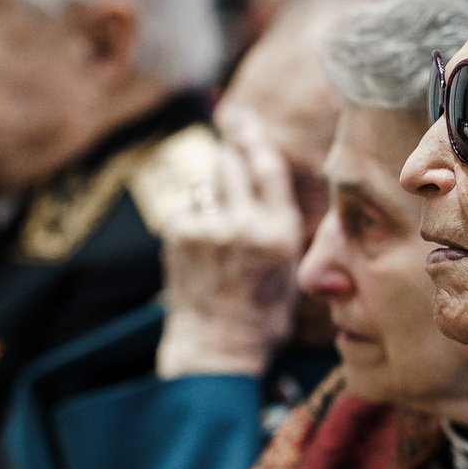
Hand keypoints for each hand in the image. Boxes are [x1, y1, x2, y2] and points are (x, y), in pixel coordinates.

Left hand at [155, 108, 302, 379]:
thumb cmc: (259, 313)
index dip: (254, 137)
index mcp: (279, 232)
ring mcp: (207, 228)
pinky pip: (189, 205)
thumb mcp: (288, 267)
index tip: (244, 120)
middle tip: (230, 162)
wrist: (214, 348)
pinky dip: (195, 215)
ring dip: (213, 190)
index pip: (266, 165)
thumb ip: (277, 221)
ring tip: (219, 226)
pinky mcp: (179, 234)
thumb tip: (263, 174)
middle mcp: (244, 225)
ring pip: (208, 181)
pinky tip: (202, 245)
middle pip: (230, 161)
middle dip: (230, 158)